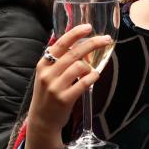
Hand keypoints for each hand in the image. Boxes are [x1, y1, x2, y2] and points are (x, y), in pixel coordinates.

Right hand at [25, 25, 111, 140]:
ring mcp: (55, 87)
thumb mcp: (46, 76)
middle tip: (106, 40)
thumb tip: (79, 46)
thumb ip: (58, 62)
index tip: (88, 27)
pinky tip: (94, 76)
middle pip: (74, 53)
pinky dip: (92, 77)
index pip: (60, 44)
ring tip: (91, 72)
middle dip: (93, 43)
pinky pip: (84, 82)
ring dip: (90, 67)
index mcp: (43, 65)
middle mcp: (48, 74)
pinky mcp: (64, 99)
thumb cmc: (47, 95)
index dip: (75, 33)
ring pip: (79, 66)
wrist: (42, 121)